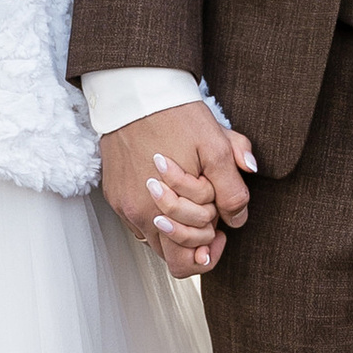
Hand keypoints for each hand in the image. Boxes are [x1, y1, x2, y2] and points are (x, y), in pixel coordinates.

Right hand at [101, 100, 255, 280]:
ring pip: (154, 238)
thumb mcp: (217, 146)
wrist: (135, 92)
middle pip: (169, 255)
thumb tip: (238, 217)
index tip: (221, 231)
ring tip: (190, 200)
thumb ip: (233, 187)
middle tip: (210, 214)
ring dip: (174, 228)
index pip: (187, 261)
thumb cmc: (177, 117)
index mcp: (166, 210)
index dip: (211, 251)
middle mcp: (139, 214)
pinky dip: (156, 213)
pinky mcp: (114, 194)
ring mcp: (124, 205)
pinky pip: (137, 220)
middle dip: (194, 239)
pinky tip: (169, 190)